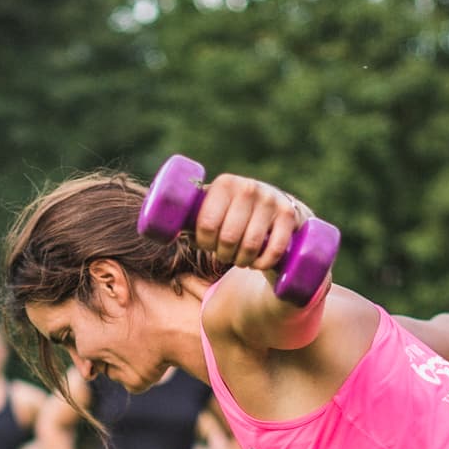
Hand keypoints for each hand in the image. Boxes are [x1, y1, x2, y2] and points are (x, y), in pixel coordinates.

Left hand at [192, 175, 306, 272]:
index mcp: (224, 184)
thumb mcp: (215, 208)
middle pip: (228, 237)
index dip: (204, 243)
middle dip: (223, 254)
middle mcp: (248, 187)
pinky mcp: (289, 215)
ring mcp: (270, 200)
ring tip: (241, 259)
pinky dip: (263, 263)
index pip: (206, 223)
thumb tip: (160, 231)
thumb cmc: (234, 214)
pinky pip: (273, 248)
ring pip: (250, 245)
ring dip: (242, 261)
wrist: (279, 207)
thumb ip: (189, 217)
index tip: (208, 245)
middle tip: (225, 255)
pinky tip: (258, 264)